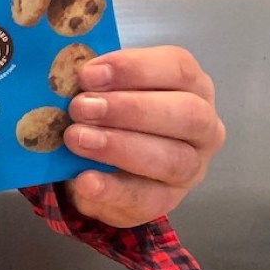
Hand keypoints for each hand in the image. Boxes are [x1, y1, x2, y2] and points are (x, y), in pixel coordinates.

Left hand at [61, 46, 224, 228]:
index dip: (134, 68)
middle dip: (129, 108)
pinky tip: (85, 180)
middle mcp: (203, 126)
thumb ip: (94, 82)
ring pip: (172, 158)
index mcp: (190, 85)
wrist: (98, 169)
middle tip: (80, 108)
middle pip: (185, 113)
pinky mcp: (168, 201)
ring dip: (119, 147)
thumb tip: (66, 73)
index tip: (88, 74)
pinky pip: (147, 199)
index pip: (179, 68)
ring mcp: (191, 167)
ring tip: (77, 139)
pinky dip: (112, 189)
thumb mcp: (103, 92)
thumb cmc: (109, 116)